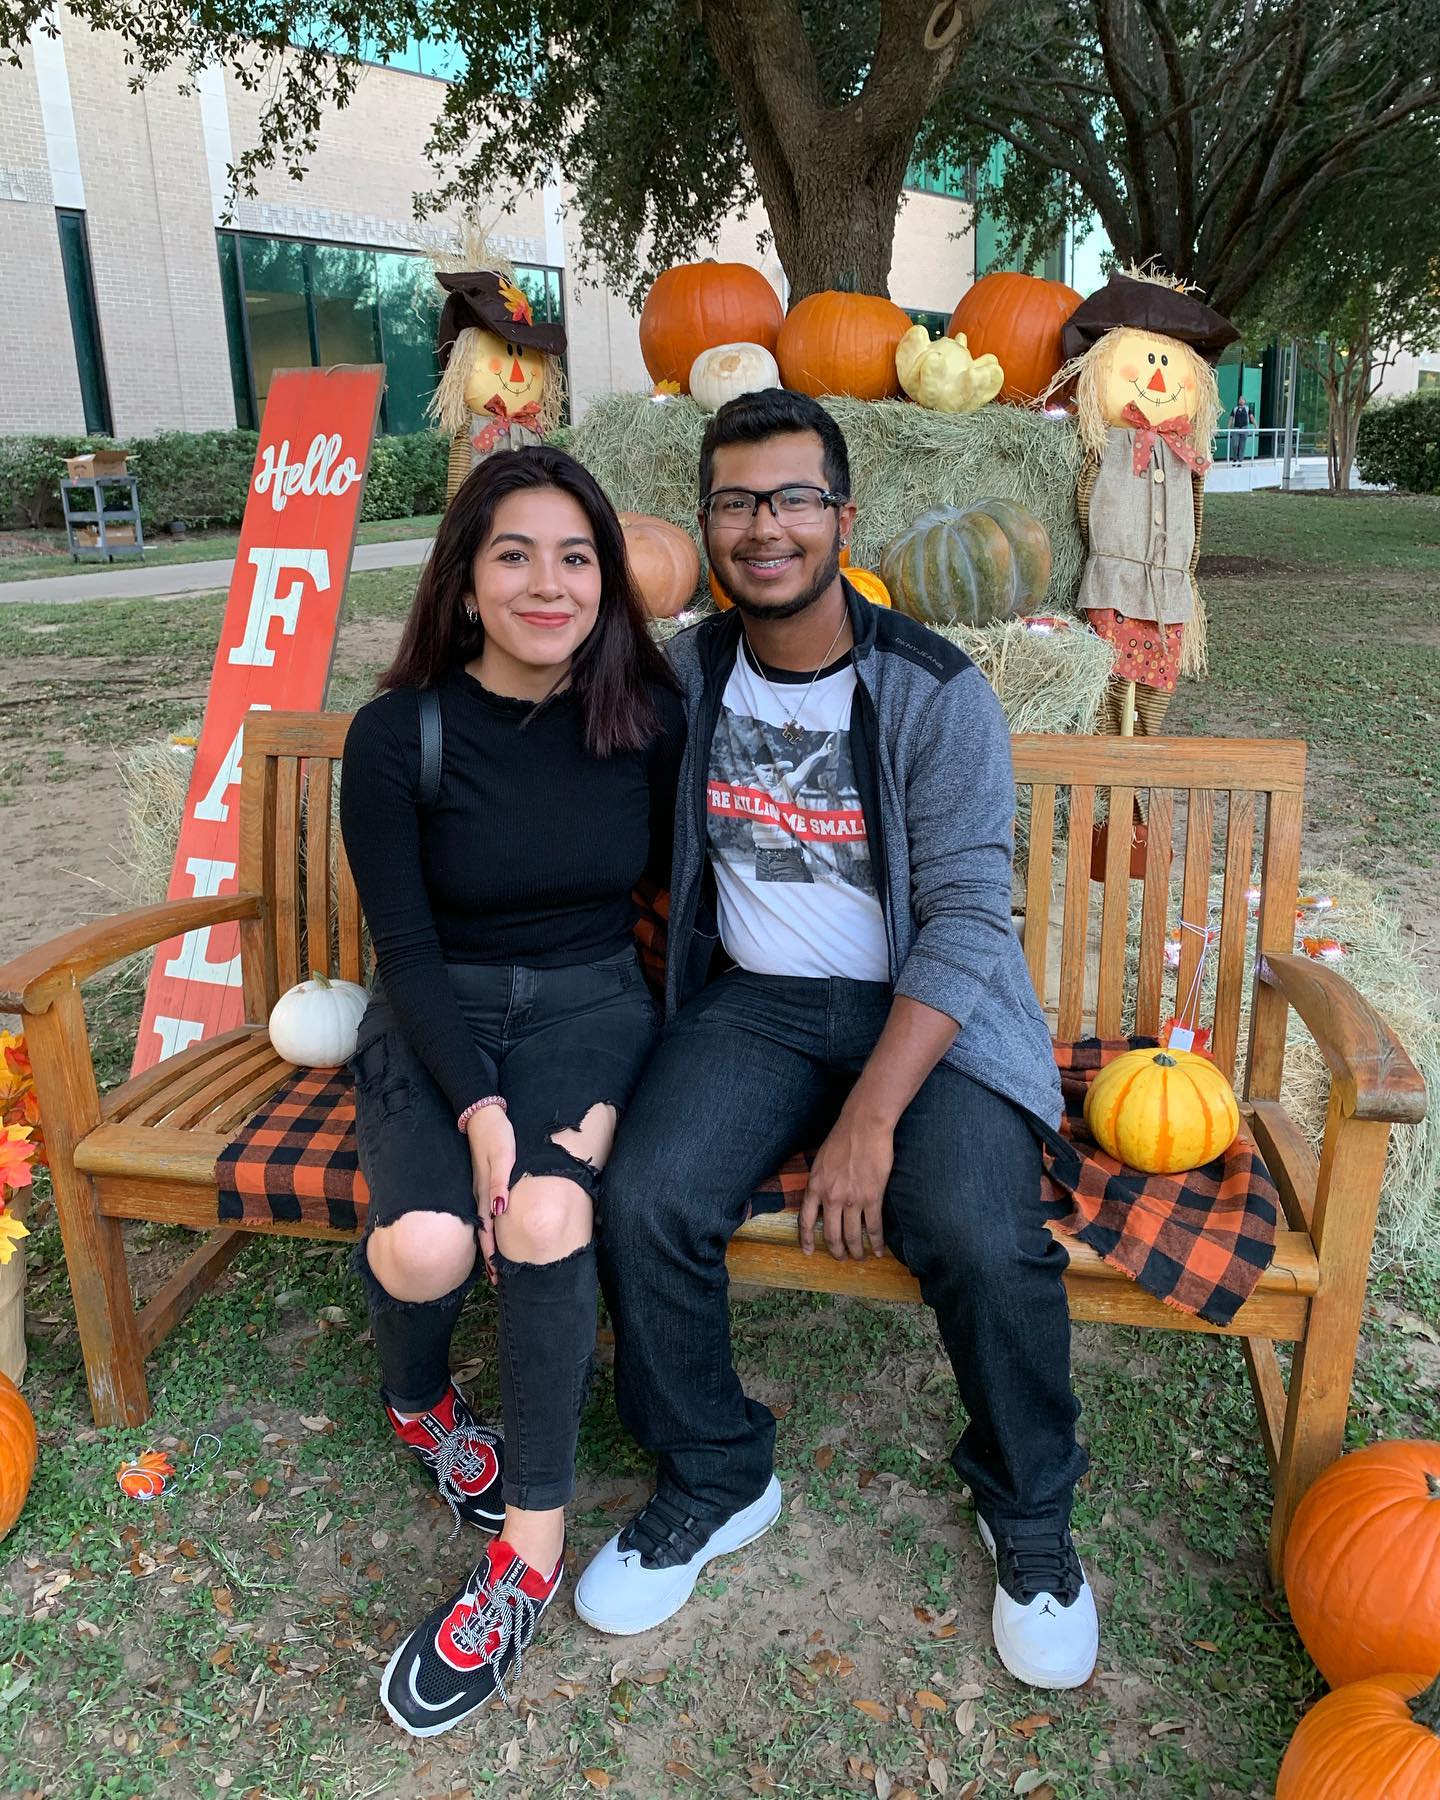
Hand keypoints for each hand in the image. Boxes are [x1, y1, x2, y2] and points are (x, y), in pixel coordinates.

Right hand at [466, 1105, 515, 1284]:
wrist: (482, 1114)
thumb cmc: (497, 1134)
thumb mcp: (502, 1156)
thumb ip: (500, 1182)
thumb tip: (499, 1210)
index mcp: (487, 1192)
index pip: (488, 1231)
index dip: (492, 1254)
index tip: (497, 1277)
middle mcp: (482, 1194)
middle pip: (485, 1231)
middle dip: (490, 1256)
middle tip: (497, 1279)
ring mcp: (481, 1187)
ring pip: (484, 1222)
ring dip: (488, 1243)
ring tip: (494, 1263)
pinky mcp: (483, 1179)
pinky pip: (485, 1208)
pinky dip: (488, 1225)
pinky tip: (491, 1228)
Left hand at [799, 1111, 893, 1260]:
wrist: (863, 1126)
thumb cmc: (843, 1137)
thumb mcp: (821, 1160)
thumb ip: (820, 1181)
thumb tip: (821, 1195)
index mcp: (815, 1186)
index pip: (806, 1221)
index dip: (807, 1239)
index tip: (809, 1252)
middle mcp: (830, 1197)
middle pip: (831, 1234)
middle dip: (836, 1251)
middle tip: (842, 1258)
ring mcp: (852, 1199)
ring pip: (852, 1235)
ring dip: (856, 1251)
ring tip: (859, 1257)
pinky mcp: (872, 1197)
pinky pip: (874, 1226)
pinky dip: (876, 1242)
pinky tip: (878, 1250)